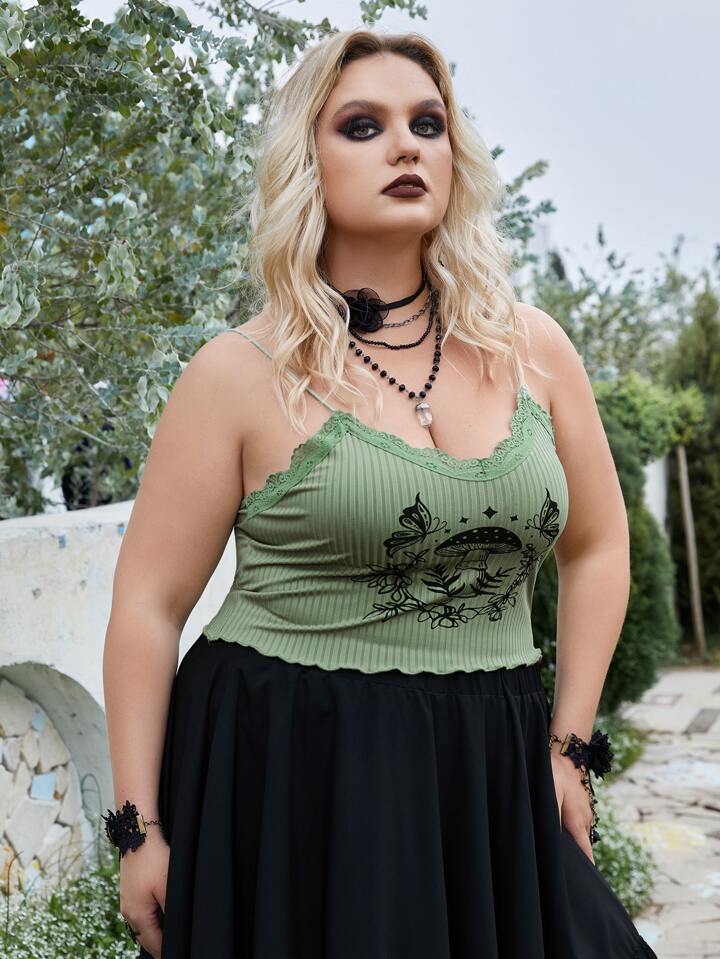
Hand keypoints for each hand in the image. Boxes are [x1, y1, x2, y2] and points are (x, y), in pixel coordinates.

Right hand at [119, 831, 169, 958]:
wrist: (138, 834)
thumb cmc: (154, 860)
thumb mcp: (168, 888)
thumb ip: (171, 912)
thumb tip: (176, 930)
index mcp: (137, 916)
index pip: (154, 944)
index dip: (167, 950)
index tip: (179, 951)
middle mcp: (128, 912)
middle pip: (146, 938)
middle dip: (160, 944)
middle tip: (176, 946)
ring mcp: (127, 901)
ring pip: (142, 926)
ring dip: (154, 932)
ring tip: (169, 935)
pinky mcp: (129, 891)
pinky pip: (139, 913)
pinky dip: (149, 920)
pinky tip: (160, 916)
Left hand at [549, 748, 595, 864]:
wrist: (567, 752)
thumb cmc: (555, 774)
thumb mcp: (551, 796)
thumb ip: (552, 818)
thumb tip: (552, 840)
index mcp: (578, 822)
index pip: (585, 853)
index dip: (585, 869)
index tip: (585, 885)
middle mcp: (585, 819)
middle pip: (583, 847)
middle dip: (579, 860)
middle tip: (569, 874)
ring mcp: (585, 811)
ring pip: (580, 835)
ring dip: (575, 845)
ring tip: (564, 857)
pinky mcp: (581, 804)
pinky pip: (579, 824)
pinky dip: (573, 832)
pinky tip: (562, 832)